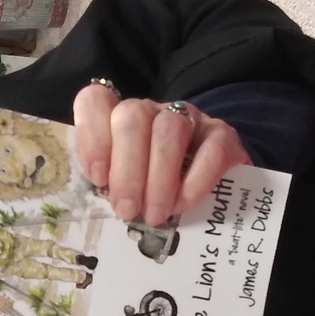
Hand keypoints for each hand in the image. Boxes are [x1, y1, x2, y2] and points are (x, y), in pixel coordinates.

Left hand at [74, 84, 251, 226]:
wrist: (220, 185)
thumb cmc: (162, 189)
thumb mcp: (132, 186)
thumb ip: (115, 185)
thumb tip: (109, 201)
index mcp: (122, 119)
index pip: (95, 101)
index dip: (91, 137)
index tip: (98, 178)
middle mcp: (154, 111)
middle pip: (132, 118)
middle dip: (126, 171)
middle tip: (127, 210)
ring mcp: (191, 118)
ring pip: (169, 130)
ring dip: (158, 179)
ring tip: (156, 214)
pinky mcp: (223, 136)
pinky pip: (210, 150)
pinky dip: (194, 182)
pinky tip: (183, 205)